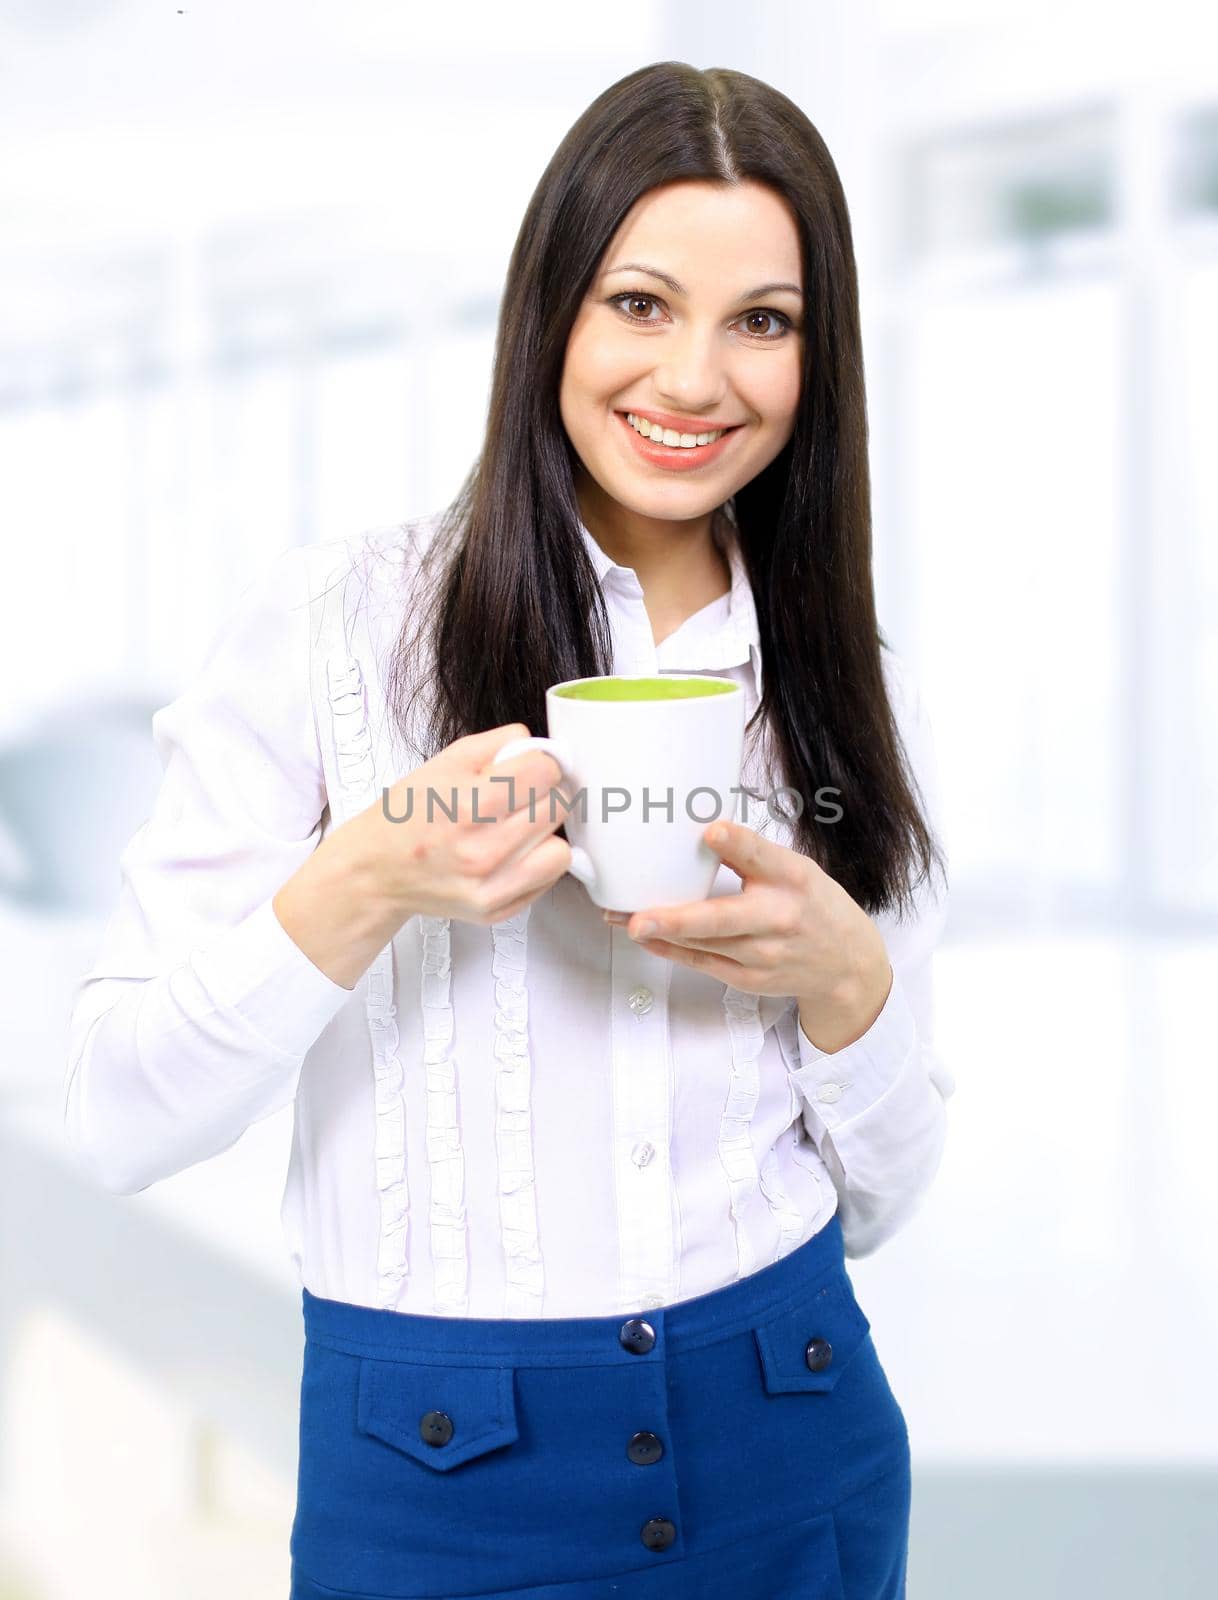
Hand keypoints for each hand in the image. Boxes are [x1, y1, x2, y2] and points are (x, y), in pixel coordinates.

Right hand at [341, 722, 574, 926]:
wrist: (377, 870)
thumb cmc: (407, 816)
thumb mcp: (443, 763)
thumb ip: (496, 744)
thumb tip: (540, 745)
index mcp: (469, 806)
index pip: (545, 771)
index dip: (540, 762)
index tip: (529, 767)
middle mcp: (482, 851)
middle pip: (557, 807)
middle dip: (544, 794)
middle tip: (521, 796)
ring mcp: (490, 886)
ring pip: (560, 849)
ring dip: (545, 834)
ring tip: (518, 827)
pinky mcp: (497, 910)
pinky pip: (548, 880)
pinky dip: (537, 863)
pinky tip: (511, 853)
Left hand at [601, 819, 892, 1052]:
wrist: (847, 967)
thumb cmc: (813, 907)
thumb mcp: (795, 870)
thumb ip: (751, 856)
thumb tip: (699, 830)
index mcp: (794, 879)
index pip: (763, 857)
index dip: (738, 844)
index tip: (714, 830)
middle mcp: (778, 918)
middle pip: (723, 919)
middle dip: (677, 919)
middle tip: (639, 917)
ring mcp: (763, 955)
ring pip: (702, 944)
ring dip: (660, 933)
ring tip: (622, 919)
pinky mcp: (749, 979)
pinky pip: (703, 964)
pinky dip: (672, 951)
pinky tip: (647, 939)